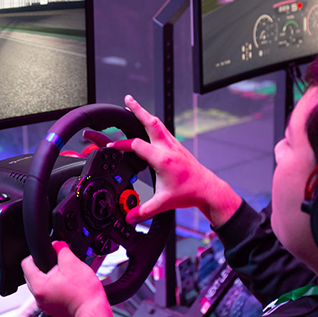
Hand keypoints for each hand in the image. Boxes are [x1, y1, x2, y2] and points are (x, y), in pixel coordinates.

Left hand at [21, 242, 113, 316]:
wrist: (94, 311)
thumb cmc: (84, 292)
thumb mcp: (73, 263)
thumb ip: (61, 249)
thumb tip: (57, 244)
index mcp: (39, 286)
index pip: (26, 263)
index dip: (36, 255)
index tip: (47, 254)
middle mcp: (38, 297)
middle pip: (32, 274)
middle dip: (43, 266)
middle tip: (58, 265)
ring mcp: (45, 305)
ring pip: (40, 284)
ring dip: (49, 278)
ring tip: (63, 276)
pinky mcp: (52, 309)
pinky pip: (48, 294)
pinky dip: (54, 288)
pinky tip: (66, 286)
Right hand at [109, 95, 241, 226]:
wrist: (207, 189)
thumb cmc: (188, 193)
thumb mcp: (163, 203)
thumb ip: (144, 211)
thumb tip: (129, 217)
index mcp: (162, 159)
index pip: (136, 146)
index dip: (121, 145)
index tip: (111, 147)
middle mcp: (168, 148)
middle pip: (151, 123)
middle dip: (138, 110)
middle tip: (128, 99)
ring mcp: (174, 145)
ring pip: (158, 124)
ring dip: (145, 114)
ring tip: (135, 105)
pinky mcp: (178, 147)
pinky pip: (163, 131)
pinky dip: (153, 124)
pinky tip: (149, 124)